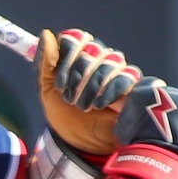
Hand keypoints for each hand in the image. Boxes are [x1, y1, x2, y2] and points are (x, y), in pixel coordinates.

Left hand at [36, 29, 134, 156]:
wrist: (82, 144)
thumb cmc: (66, 117)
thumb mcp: (47, 90)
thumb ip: (45, 62)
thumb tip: (47, 34)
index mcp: (79, 58)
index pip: (77, 38)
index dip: (68, 55)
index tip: (59, 80)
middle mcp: (99, 60)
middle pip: (91, 49)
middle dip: (76, 76)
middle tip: (69, 98)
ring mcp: (117, 71)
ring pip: (108, 62)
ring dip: (90, 87)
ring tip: (84, 106)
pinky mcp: (132, 85)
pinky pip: (124, 76)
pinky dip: (108, 92)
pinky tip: (100, 106)